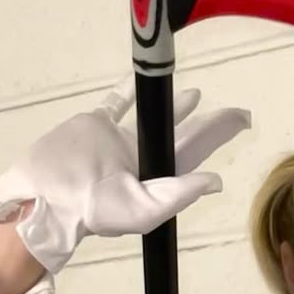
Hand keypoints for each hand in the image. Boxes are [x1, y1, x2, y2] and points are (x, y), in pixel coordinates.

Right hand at [0, 76, 250, 274]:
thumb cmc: (96, 210)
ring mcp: (119, 140)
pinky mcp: (96, 125)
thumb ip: (179, 193)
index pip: (197, 152)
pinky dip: (129, 93)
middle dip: (210, 125)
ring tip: (197, 96)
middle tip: (237, 113)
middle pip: (184, 135)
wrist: (49, 196)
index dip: (220, 134)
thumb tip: (215, 181)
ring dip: (176, 108)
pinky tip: (145, 83)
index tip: (245, 119)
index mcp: (158, 179)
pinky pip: (116, 104)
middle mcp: (143, 159)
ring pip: (154, 118)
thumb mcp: (144, 209)